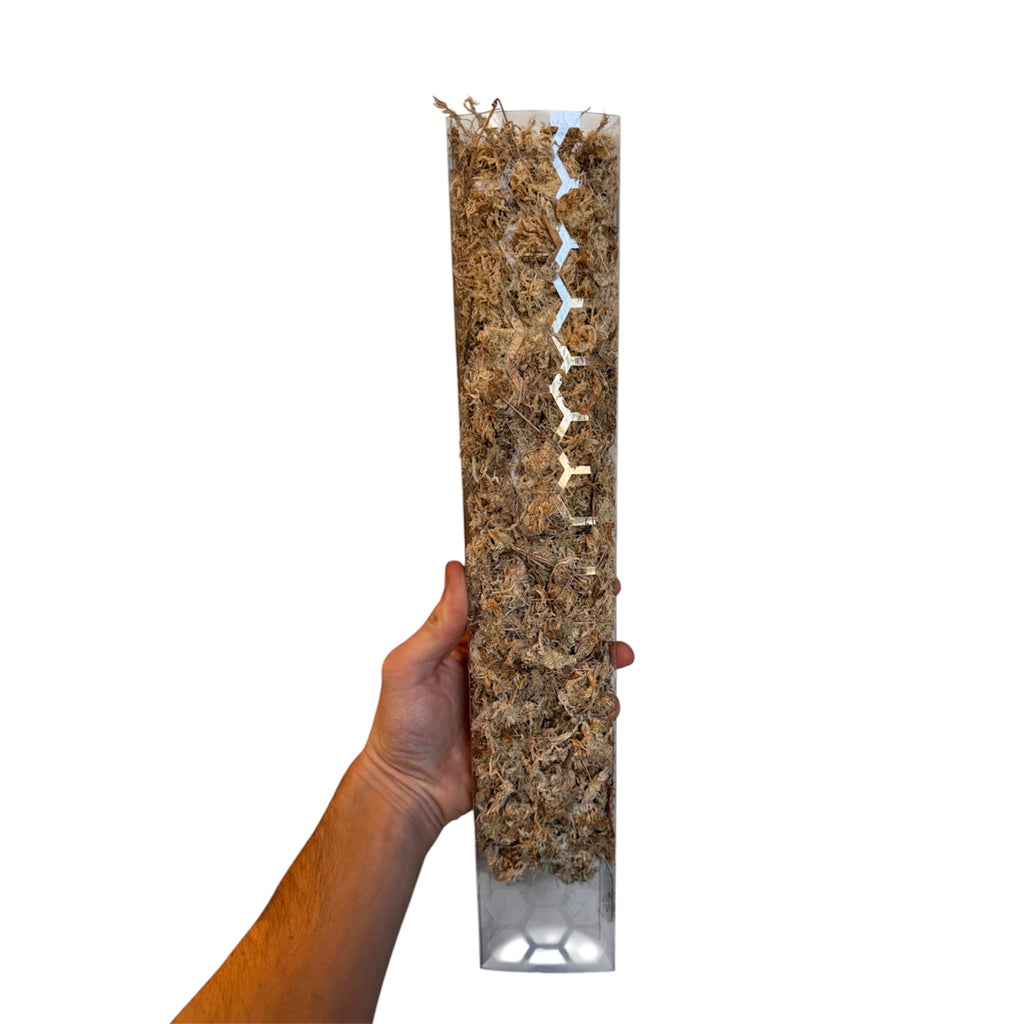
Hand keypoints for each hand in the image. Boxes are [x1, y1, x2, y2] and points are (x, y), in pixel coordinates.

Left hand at [361, 561, 634, 837]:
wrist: (407, 793)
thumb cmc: (398, 727)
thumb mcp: (409, 667)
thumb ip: (438, 624)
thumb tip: (456, 569)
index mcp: (472, 643)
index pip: (512, 603)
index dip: (541, 583)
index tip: (573, 564)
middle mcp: (500, 667)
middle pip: (549, 636)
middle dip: (583, 620)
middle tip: (612, 604)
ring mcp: (518, 702)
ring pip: (566, 675)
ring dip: (596, 663)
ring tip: (620, 655)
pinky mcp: (530, 736)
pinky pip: (567, 718)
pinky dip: (591, 710)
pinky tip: (608, 705)